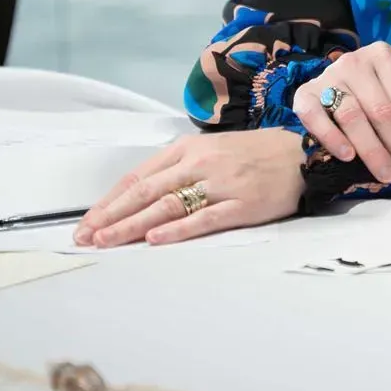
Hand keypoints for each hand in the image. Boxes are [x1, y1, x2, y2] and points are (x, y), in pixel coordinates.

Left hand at [75, 130, 303, 247]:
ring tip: (108, 241)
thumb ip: (178, 169)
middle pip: (146, 192)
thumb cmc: (255, 154)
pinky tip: (155, 239)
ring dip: (133, 225)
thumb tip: (139, 196)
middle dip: (111, 216)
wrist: (304, 153)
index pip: (139, 176)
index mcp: (189, 148)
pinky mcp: (243, 204)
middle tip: (86, 237)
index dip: (109, 201)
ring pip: (168, 205)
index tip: (87, 222)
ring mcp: (222, 184)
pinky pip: (205, 218)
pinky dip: (178, 229)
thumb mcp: (211, 150)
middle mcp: (201, 163)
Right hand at [292, 43, 390, 186]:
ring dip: (372, 150)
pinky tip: (348, 156)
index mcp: (384, 56)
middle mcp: (354, 62)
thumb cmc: (382, 85)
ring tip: (387, 174)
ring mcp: (327, 77)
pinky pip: (315, 117)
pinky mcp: (304, 94)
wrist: (338, 83)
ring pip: (353, 116)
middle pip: (381, 111)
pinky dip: (332, 138)